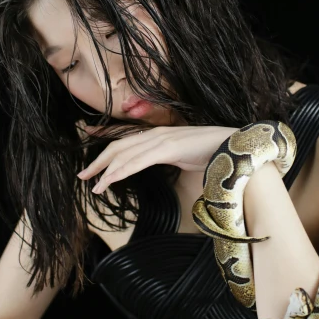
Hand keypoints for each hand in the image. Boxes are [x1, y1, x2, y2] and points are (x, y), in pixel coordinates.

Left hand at [78, 124, 236, 193]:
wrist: (235, 146)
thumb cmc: (212, 153)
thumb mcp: (184, 157)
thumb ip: (169, 160)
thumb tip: (161, 167)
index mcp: (158, 136)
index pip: (125, 142)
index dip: (104, 148)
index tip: (90, 161)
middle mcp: (156, 134)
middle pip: (118, 147)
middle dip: (98, 162)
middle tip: (82, 176)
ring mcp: (161, 139)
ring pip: (125, 154)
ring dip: (106, 170)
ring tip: (93, 184)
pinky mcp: (168, 147)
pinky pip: (139, 160)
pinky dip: (121, 170)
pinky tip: (111, 180)